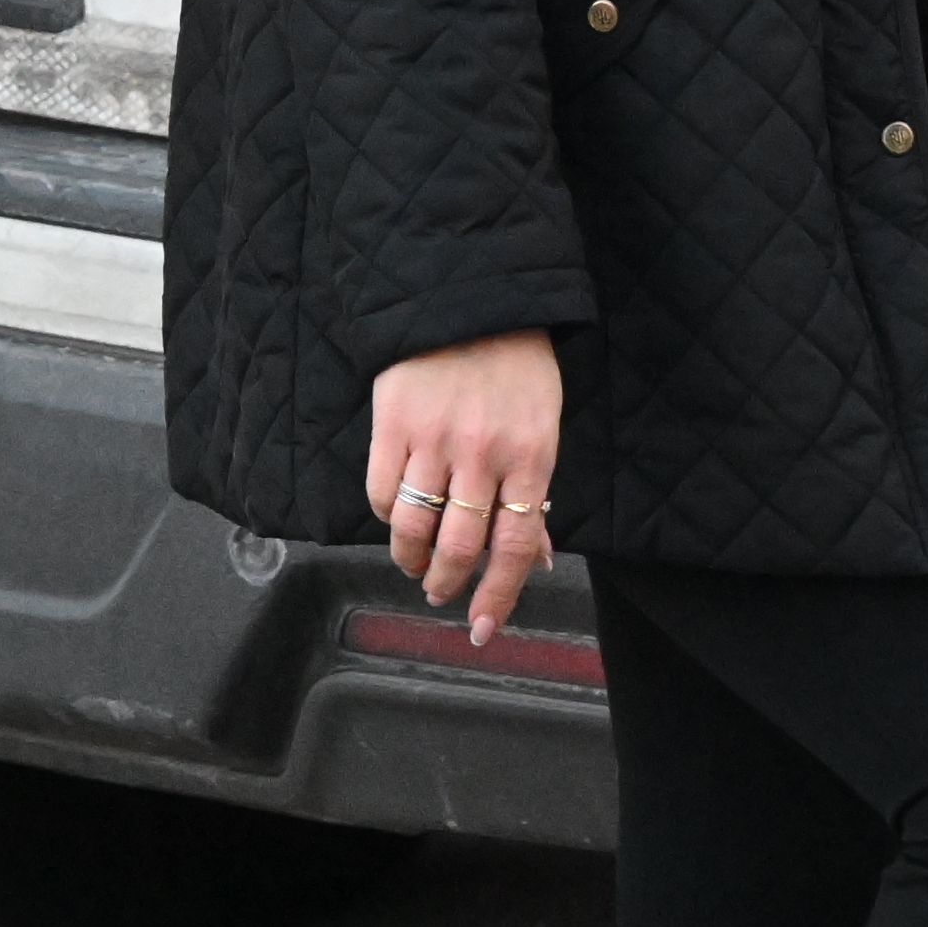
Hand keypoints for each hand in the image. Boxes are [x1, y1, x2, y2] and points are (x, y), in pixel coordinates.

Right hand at [367, 329, 563, 641]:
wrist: (473, 298)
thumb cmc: (518, 366)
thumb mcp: (543, 424)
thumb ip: (534, 495)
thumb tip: (535, 558)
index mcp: (532, 455)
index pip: (514, 546)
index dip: (497, 596)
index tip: (481, 628)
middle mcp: (483, 454)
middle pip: (459, 546)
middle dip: (448, 584)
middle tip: (442, 594)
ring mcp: (435, 440)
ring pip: (415, 528)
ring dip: (413, 560)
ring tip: (416, 566)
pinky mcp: (393, 425)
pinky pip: (384, 493)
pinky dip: (390, 518)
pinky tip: (399, 518)